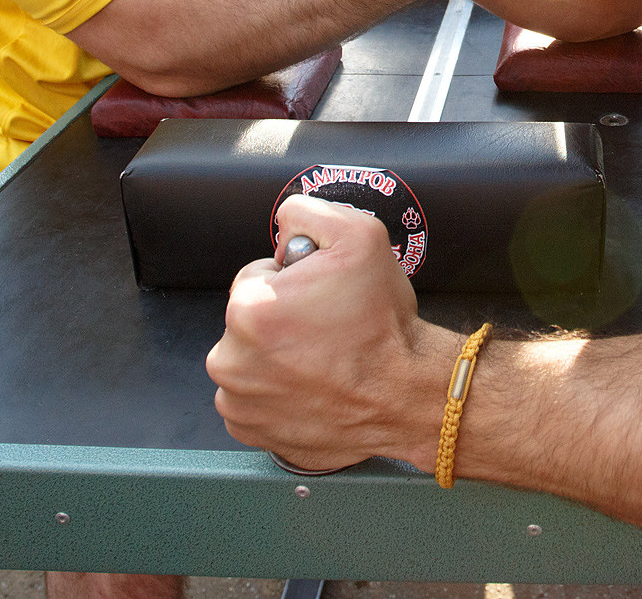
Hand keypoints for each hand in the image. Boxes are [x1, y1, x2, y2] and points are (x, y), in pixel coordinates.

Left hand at [207, 195, 444, 471]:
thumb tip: (285, 221)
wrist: (409, 397)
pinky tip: (314, 387)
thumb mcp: (361, 236)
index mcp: (249, 310)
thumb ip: (310, 212)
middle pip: (249, 320)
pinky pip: (252, 400)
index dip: (293, 281)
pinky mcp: (252, 430)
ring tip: (324, 359)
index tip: (322, 297)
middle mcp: (232, 360)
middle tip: (328, 328)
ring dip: (277, 356)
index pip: (256, 277)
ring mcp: (240, 401)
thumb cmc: (384, 326)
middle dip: (283, 319)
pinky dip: (277, 393)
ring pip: (249, 359)